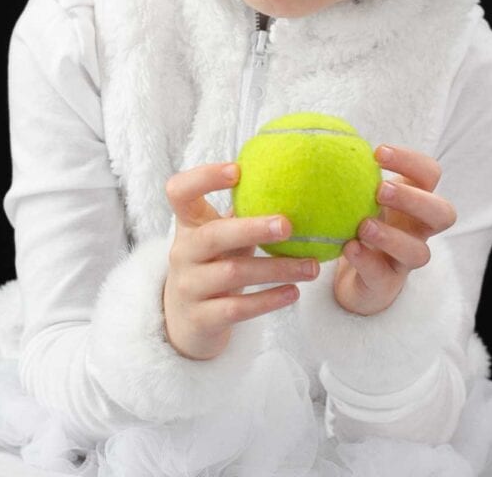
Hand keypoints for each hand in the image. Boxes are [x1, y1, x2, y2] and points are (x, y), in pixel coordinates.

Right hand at [163, 162, 319, 360]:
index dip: (204, 177)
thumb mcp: (222, 236)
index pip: (179, 191)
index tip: (238, 171)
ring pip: (233, 274)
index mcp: (189, 224)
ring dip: (276, 269)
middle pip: (213, 235)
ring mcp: (189, 286)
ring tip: (311, 267)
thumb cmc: (216, 264)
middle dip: (252, 228)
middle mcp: (183, 252)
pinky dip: (268, 300)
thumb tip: (292, 179)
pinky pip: (237, 308)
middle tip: (288, 225)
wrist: (188, 321)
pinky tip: (293, 293)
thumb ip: (243, 213)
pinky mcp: (201, 318)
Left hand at [333, 145, 456, 315]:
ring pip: (419, 252)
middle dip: (413, 199)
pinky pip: (383, 274)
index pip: (430, 174)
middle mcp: (418, 230)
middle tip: (380, 189)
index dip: (411, 161)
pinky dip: (366, 260)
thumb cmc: (358, 223)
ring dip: (392, 236)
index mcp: (414, 201)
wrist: (354, 278)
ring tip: (363, 225)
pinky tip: (348, 247)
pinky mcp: (387, 284)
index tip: (377, 152)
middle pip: (442, 213)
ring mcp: (405, 260)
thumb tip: (312, 127)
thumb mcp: (355, 194)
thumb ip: (346, 169)